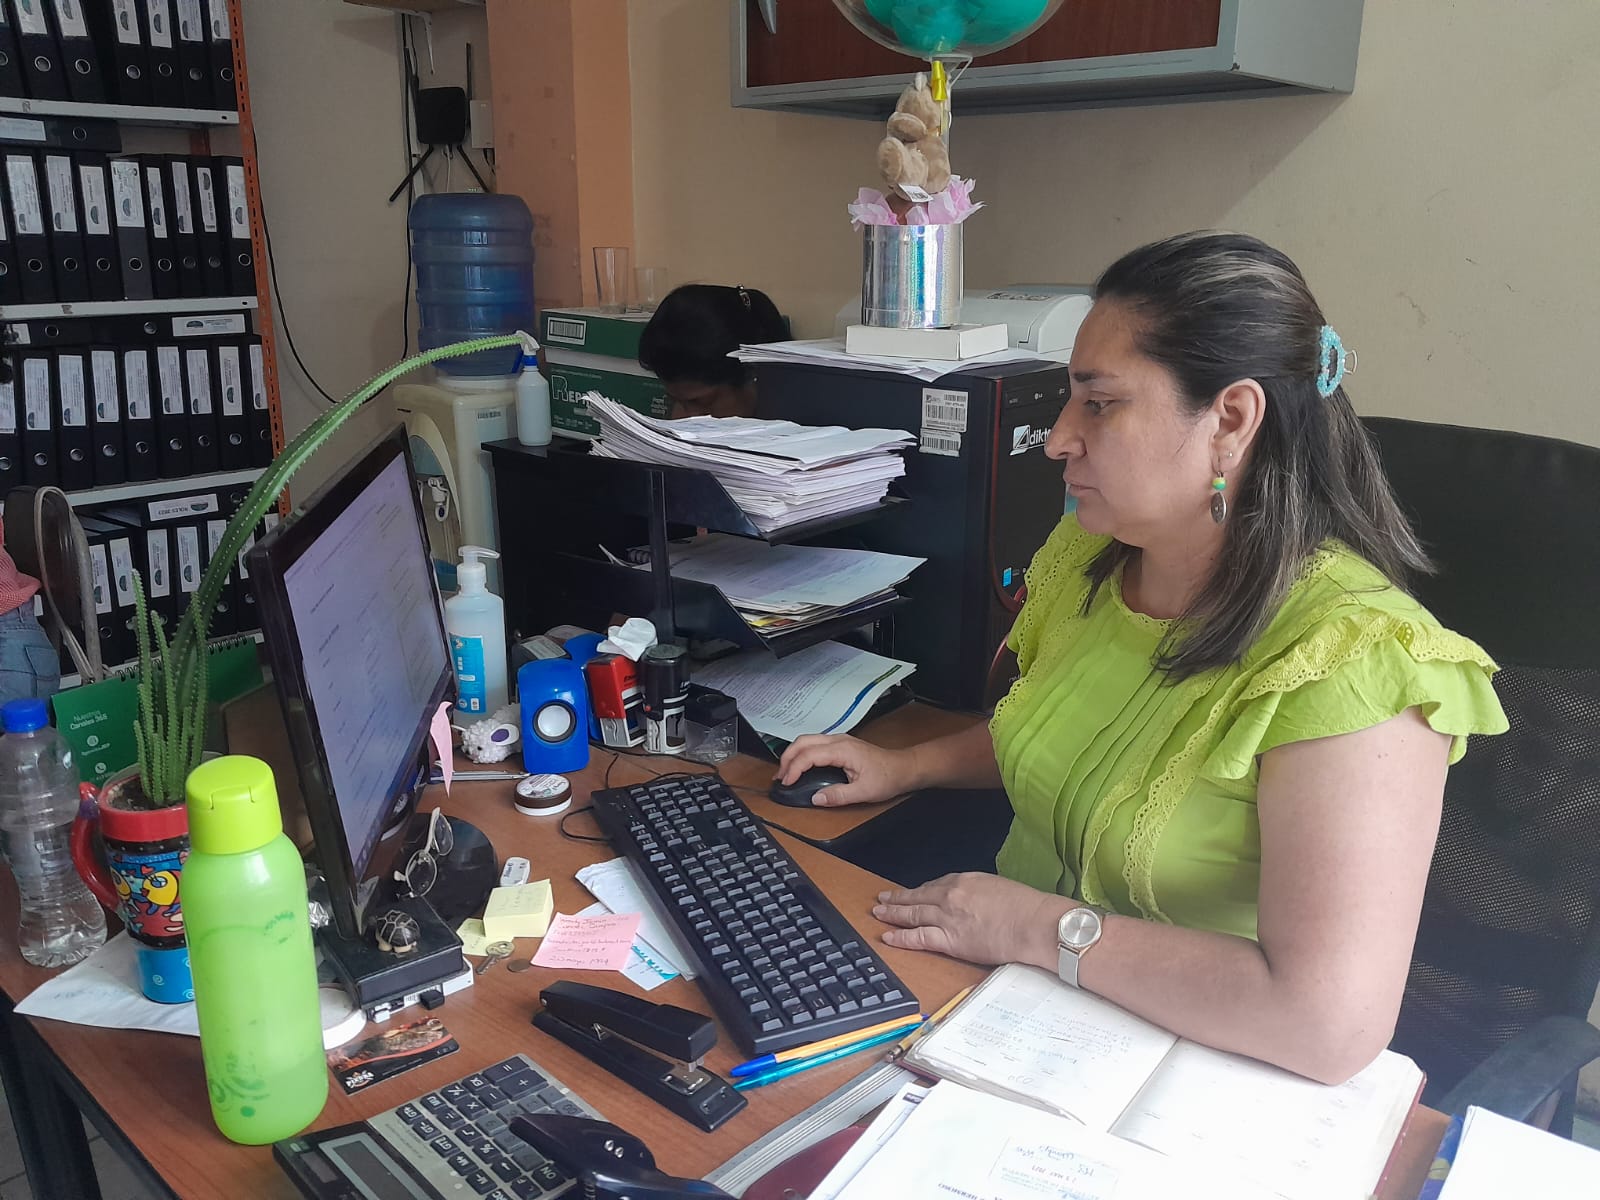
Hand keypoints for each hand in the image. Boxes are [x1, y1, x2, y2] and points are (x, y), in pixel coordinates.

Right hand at [775, 735, 912, 807]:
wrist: (903, 768)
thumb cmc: (887, 776)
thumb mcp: (864, 791)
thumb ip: (838, 795)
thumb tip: (816, 798)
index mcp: (842, 749)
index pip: (809, 755)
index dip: (794, 768)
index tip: (786, 782)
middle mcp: (838, 740)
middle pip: (803, 741)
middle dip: (787, 758)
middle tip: (780, 777)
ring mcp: (839, 740)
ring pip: (807, 740)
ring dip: (793, 754)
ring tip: (785, 773)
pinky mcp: (840, 744)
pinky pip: (815, 744)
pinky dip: (802, 753)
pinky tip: (800, 766)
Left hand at [872, 872, 1070, 967]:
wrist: (1035, 923)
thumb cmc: (1027, 908)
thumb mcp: (999, 888)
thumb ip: (980, 893)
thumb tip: (976, 903)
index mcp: (965, 880)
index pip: (935, 885)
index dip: (919, 891)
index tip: (910, 893)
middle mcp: (951, 895)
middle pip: (917, 897)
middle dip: (897, 899)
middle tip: (882, 899)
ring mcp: (948, 917)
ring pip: (912, 914)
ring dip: (893, 914)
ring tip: (879, 913)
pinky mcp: (950, 940)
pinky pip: (918, 937)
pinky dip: (901, 937)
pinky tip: (888, 936)